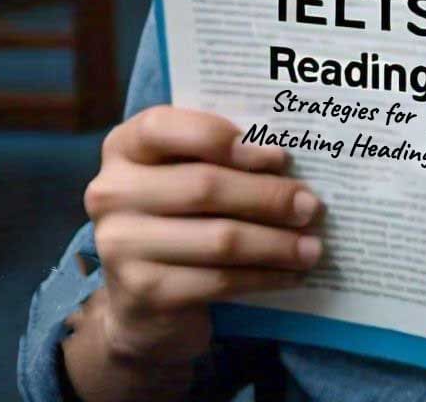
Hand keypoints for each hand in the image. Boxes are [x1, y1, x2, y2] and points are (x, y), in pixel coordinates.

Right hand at [82, 105, 323, 365]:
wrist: (141, 299)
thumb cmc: (181, 212)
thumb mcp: (189, 170)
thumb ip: (222, 152)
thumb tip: (290, 158)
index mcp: (124, 146)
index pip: (163, 127)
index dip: (220, 137)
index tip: (277, 155)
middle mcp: (111, 193)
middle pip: (204, 186)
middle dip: (269, 196)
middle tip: (312, 205)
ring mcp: (120, 246)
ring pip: (219, 238)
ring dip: (276, 243)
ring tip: (313, 246)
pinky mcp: (141, 292)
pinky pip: (217, 281)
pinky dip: (263, 276)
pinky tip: (291, 273)